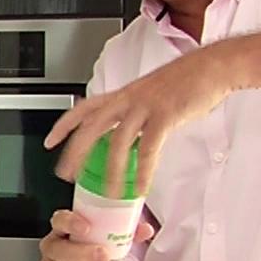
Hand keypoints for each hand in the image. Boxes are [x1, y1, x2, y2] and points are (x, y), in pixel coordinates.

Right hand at [37, 210, 155, 260]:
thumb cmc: (95, 256)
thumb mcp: (109, 241)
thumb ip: (126, 232)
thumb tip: (146, 229)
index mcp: (63, 229)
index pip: (59, 220)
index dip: (69, 222)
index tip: (86, 226)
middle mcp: (52, 248)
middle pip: (58, 249)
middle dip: (82, 253)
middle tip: (104, 255)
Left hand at [45, 48, 237, 190]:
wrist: (212, 67)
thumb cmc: (185, 81)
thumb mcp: (150, 95)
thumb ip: (135, 114)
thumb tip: (129, 138)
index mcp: (123, 94)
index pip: (84, 108)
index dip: (64, 125)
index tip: (49, 142)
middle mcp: (128, 99)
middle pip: (92, 127)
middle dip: (76, 152)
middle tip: (66, 174)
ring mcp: (145, 106)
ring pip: (118, 142)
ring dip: (112, 170)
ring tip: (110, 193)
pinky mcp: (165, 116)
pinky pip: (148, 149)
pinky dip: (144, 171)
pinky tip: (141, 187)